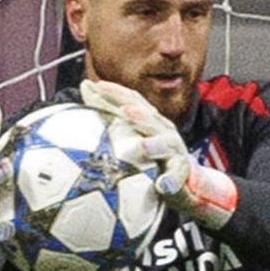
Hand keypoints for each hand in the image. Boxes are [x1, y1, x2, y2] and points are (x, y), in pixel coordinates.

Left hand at [80, 79, 237, 229]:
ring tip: (145, 146)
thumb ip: (109, 111)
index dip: (118, 93)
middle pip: (151, 120)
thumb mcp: (132, 131)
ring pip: (167, 145)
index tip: (98, 86)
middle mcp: (163, 131)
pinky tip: (162, 185)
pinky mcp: (180, 173)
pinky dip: (170, 181)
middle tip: (125, 111)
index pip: (133, 102)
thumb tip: (84, 85)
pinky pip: (176, 177)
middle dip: (139, 115)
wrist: (185, 178)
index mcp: (149, 119)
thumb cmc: (153, 152)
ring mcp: (174, 151)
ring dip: (156, 145)